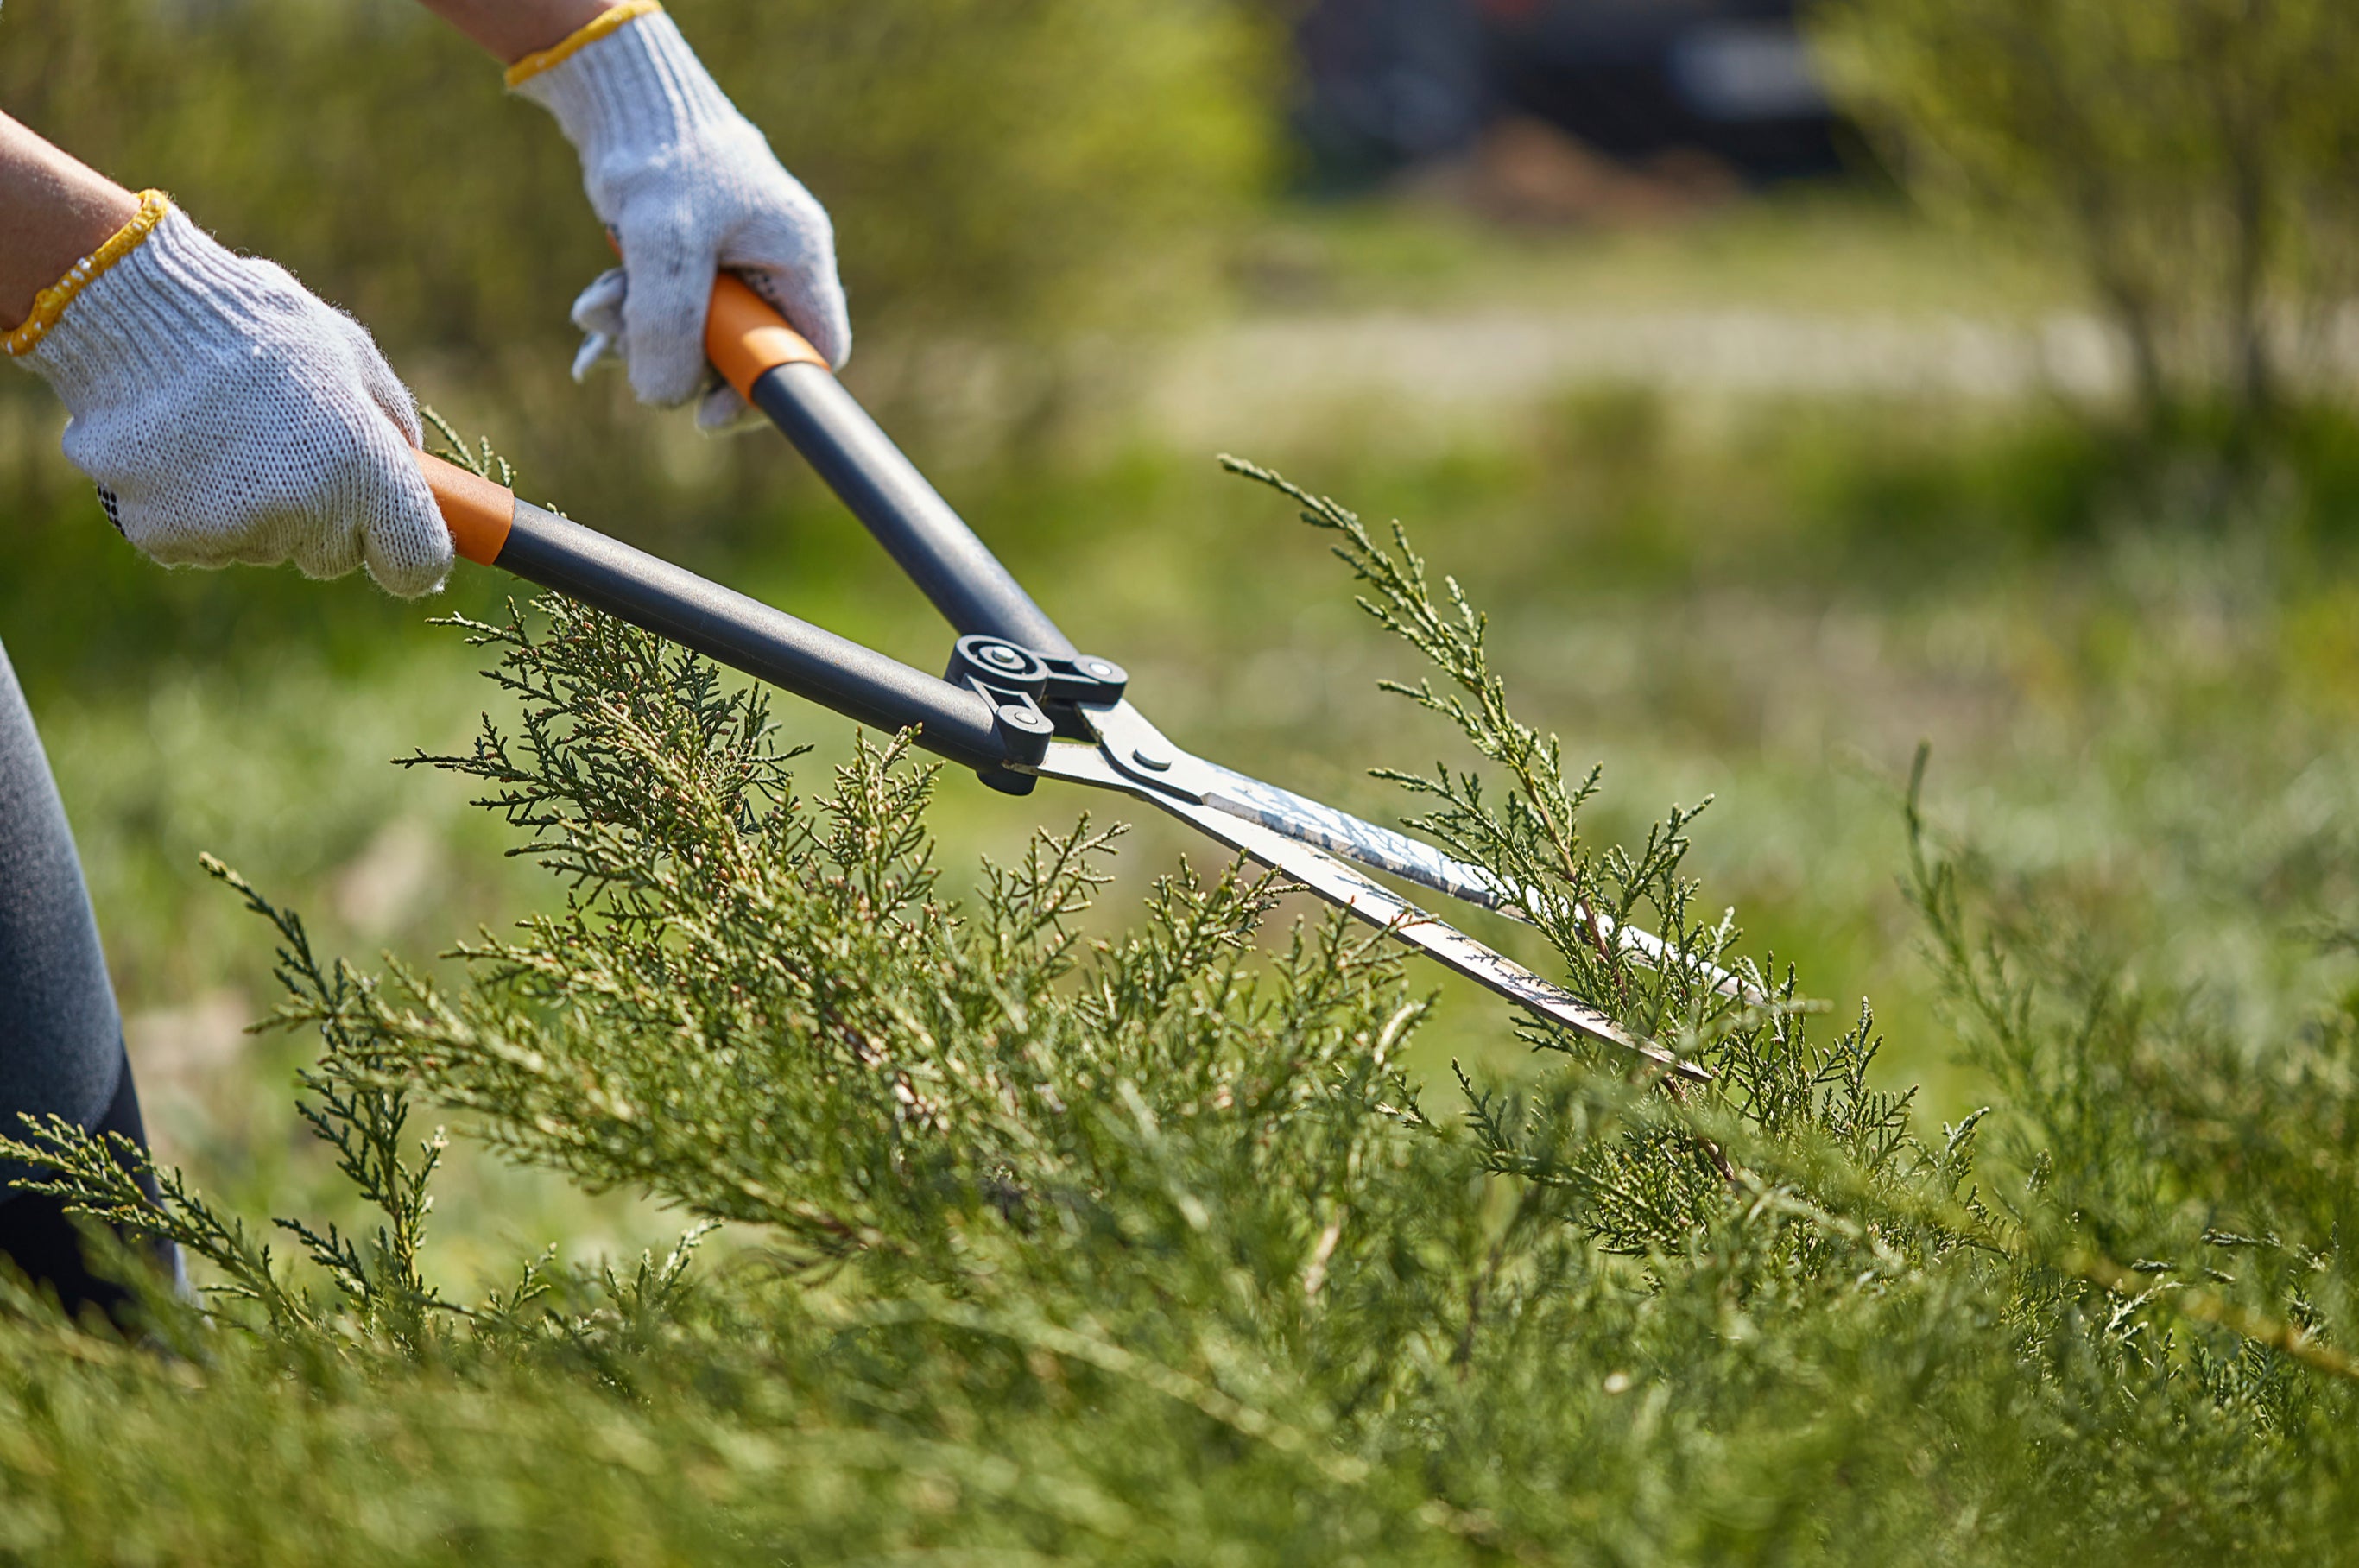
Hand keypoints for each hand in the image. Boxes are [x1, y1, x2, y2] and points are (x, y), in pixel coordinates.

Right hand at [9, 198, 451, 597]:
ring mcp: (230, 527)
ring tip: (222, 430)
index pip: (416, 564)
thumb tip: (413, 469)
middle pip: (334, 557)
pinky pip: (201, 543)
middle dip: (324, 517)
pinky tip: (179, 448)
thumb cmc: (251, 321)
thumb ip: (390, 419)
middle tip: (286, 446)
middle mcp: (302, 509)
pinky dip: (193, 508)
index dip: (410, 552)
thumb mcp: (347, 351)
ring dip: (254, 508)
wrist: (129, 305)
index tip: (395, 534)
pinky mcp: (166, 535)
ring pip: (265, 546)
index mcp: (362, 467)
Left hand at [512, 2, 851, 428]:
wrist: (623, 97)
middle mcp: (773, 266)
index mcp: (798, 256)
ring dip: (639, 336)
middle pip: (742, 353)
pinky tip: (594, 311)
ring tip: (594, 310)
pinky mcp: (693, 262)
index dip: (766, 392)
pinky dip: (629, 318)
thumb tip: (665, 400)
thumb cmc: (660, 155)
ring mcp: (733, 265)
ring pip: (695, 337)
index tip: (709, 416)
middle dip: (678, 360)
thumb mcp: (663, 240)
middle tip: (626, 351)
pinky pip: (669, 314)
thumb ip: (670, 322)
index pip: (810, 352)